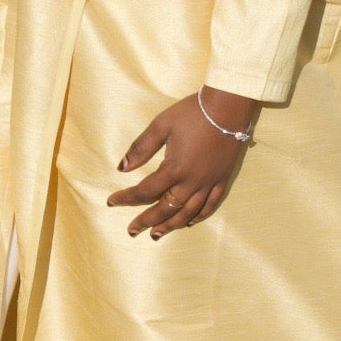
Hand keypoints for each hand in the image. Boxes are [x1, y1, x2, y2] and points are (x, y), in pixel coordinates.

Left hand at [106, 86, 254, 238]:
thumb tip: (121, 167)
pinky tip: (189, 221)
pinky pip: (210, 205)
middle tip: (132, 231)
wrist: (229, 106)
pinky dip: (198, 216)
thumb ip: (140, 148)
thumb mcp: (161, 125)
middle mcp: (192, 182)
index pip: (145, 191)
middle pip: (165, 208)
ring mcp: (209, 183)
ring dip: (170, 225)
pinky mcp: (222, 179)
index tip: (111, 202)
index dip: (126, 198)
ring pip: (188, 212)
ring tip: (156, 234)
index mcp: (174, 169)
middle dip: (147, 221)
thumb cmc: (193, 113)